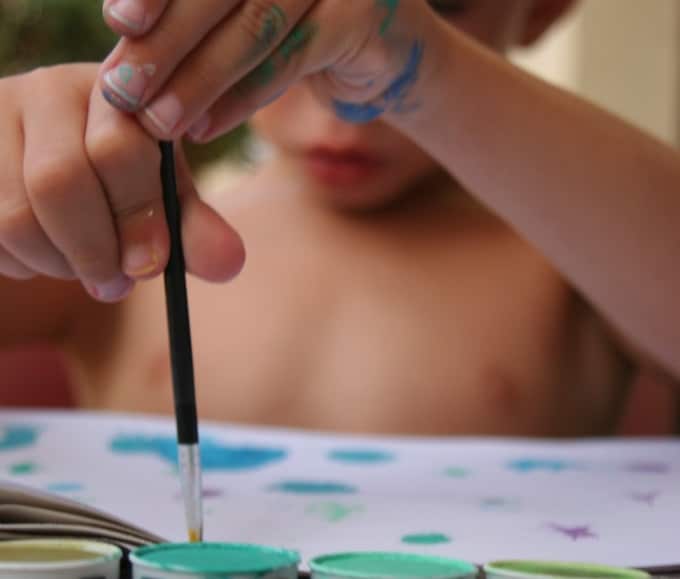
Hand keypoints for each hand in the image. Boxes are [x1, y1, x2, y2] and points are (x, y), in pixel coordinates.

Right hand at [0, 64, 243, 301]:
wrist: (46, 160)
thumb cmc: (118, 179)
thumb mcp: (162, 195)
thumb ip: (193, 227)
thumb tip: (229, 264)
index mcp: (115, 95)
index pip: (119, 148)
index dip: (137, 215)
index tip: (151, 265)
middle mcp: (48, 93)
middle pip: (59, 181)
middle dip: (94, 250)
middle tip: (117, 285)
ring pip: (15, 217)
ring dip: (57, 264)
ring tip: (82, 269)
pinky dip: (21, 264)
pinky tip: (44, 254)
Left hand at [99, 0, 438, 141]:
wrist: (383, 45)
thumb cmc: (300, 26)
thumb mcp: (245, 13)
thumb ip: (198, 18)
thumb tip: (125, 46)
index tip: (118, 22)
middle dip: (166, 43)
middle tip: (124, 91)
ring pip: (254, 27)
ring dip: (200, 80)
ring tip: (161, 122)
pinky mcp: (358, 14)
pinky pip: (291, 60)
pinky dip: (245, 98)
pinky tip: (207, 128)